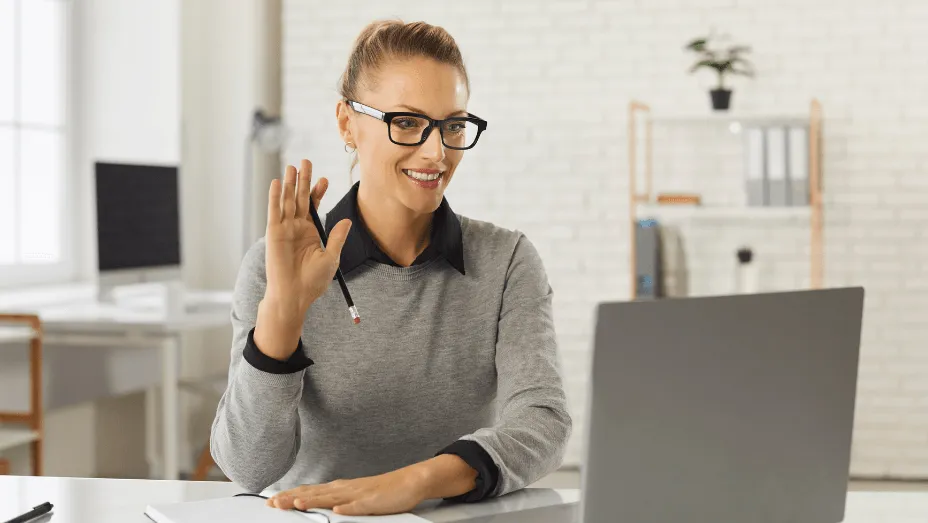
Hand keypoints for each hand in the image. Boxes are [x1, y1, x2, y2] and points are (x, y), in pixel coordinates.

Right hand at [257, 159, 350, 359]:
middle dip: (304, 180)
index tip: (325, 179)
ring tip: (292, 166)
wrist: (295, 295)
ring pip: (288, 201)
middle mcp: (297, 227)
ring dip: (290, 183)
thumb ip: (337, 237)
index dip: (318, 191)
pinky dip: (276, 196)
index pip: (314, 206)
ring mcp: (285, 229)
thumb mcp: (331, 257)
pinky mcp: (274, 233)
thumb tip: (347, 220)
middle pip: (300, 198)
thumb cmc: (313, 281)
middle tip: (307, 161)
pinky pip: (275, 211)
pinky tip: (278, 182)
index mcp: (311, 232)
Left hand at [266, 467, 426, 516]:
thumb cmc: (381, 491)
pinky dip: (347, 508)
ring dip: (313, 501)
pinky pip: (358, 506)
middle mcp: (344, 489)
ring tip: (296, 505)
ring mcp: (358, 494)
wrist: (408, 481)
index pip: (309, 492)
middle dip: (292, 499)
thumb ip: (336, 499)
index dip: (289, 496)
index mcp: (339, 488)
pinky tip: (337, 511)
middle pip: (314, 494)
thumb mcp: (354, 496)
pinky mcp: (372, 501)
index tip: (271, 501)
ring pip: (331, 498)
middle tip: (273, 504)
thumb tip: (317, 504)